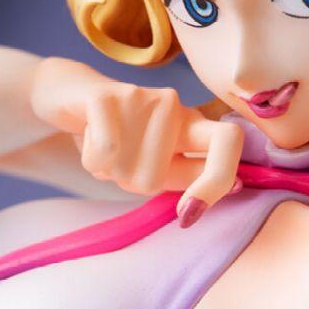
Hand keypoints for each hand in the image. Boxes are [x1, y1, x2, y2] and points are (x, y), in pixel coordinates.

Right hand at [30, 58, 243, 225]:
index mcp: (192, 124)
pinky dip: (91, 159)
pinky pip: (102, 152)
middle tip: (121, 164)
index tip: (186, 213)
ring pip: (124, 169)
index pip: (229, 141)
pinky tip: (88, 137)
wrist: (71, 95)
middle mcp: (173, 105)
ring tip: (104, 145)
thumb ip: (192, 175)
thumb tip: (236, 184)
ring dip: (107, 170)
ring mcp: (141, 96)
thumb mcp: (157, 163)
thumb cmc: (121, 137)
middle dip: (130, 184)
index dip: (216, 182)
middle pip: (155, 178)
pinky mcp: (105, 95)